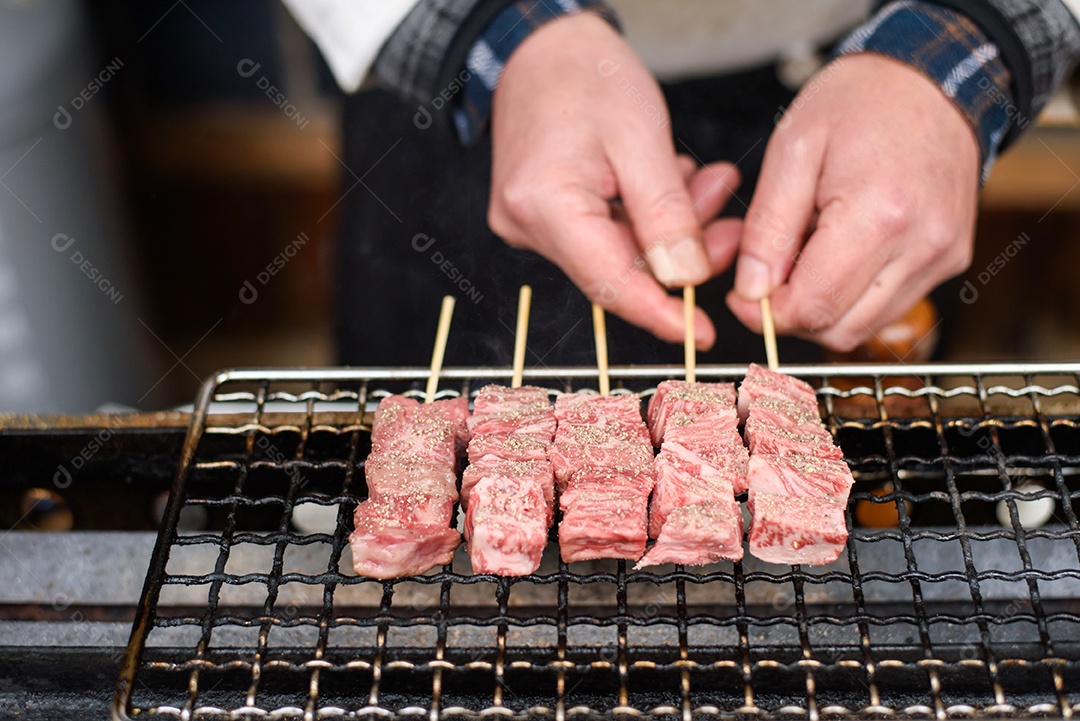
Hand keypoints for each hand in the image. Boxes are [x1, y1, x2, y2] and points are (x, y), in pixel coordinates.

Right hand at [488, 13, 740, 349]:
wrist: (542, 48)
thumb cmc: (586, 76)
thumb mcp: (642, 139)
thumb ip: (666, 215)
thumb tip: (685, 280)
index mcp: (544, 205)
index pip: (610, 283)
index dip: (662, 314)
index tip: (702, 334)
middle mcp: (526, 225)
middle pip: (617, 269)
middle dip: (681, 255)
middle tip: (729, 227)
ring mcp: (529, 223)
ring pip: (616, 251)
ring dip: (670, 228)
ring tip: (711, 185)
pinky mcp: (541, 216)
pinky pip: (604, 232)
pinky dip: (646, 216)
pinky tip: (677, 184)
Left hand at [727, 53, 979, 351]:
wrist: (932, 79)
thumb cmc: (859, 102)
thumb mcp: (793, 149)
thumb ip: (769, 227)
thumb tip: (752, 291)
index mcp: (880, 216)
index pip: (813, 306)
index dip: (766, 312)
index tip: (743, 292)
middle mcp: (922, 246)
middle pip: (839, 329)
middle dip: (793, 314)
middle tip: (771, 272)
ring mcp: (942, 258)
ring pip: (864, 327)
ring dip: (823, 307)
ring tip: (809, 253)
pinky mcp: (950, 261)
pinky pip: (888, 307)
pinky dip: (854, 295)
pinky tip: (842, 252)